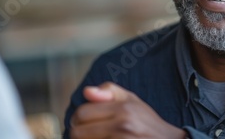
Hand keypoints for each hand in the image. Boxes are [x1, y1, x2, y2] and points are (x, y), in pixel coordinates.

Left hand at [70, 82, 186, 138]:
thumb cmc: (147, 122)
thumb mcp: (132, 100)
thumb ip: (109, 91)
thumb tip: (86, 91)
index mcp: (124, 109)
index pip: (82, 113)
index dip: (79, 118)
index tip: (84, 122)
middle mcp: (122, 126)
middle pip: (78, 132)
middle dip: (79, 132)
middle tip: (88, 133)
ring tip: (98, 138)